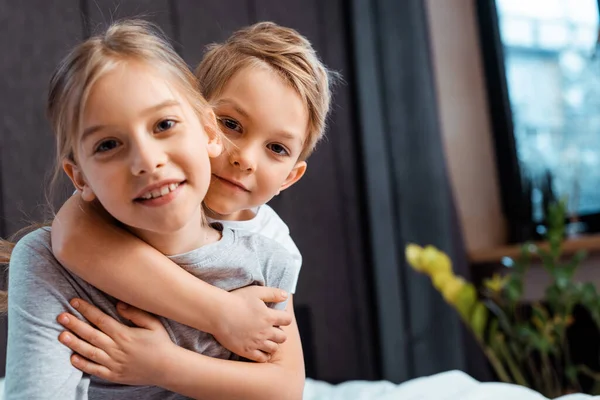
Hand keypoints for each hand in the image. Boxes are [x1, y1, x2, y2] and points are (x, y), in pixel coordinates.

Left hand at [57, 298, 175, 385]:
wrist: (167, 368)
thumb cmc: (161, 343)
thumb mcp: (153, 323)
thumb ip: (136, 313)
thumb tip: (118, 304)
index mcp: (125, 334)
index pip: (101, 319)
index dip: (87, 310)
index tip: (74, 302)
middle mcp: (116, 349)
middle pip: (91, 334)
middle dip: (75, 324)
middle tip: (61, 316)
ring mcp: (114, 363)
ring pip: (89, 352)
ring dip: (74, 343)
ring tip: (61, 335)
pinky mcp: (113, 375)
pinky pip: (94, 370)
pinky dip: (83, 364)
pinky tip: (72, 358)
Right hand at [213, 286, 291, 361]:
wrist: (218, 313)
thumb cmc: (236, 300)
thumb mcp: (256, 291)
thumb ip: (273, 293)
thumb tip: (285, 295)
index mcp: (269, 317)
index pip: (287, 320)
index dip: (285, 318)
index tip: (279, 317)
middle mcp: (265, 332)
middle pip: (282, 337)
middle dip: (280, 333)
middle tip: (272, 329)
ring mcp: (256, 343)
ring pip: (274, 349)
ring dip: (273, 344)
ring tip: (266, 340)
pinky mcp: (246, 351)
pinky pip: (261, 358)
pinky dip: (264, 355)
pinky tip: (260, 350)